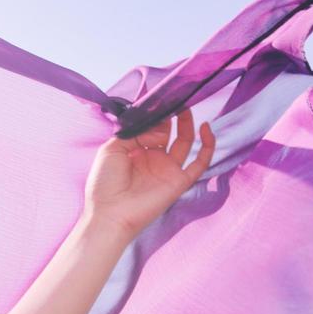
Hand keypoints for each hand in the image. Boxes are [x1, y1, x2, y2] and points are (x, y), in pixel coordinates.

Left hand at [83, 107, 215, 239]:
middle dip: (170, 116)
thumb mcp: (112, 149)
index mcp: (134, 152)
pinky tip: (205, 127)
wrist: (110, 214)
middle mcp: (152, 159)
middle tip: (173, 99)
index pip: (150, 128)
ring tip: (185, 106)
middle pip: (168, 132)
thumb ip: (134, 132)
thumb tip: (159, 126)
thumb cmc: (104, 184)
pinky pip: (200, 162)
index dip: (154, 115)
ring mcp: (167, 169)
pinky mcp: (180, 181)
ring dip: (187, 124)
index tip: (157, 99)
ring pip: (185, 142)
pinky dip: (208, 145)